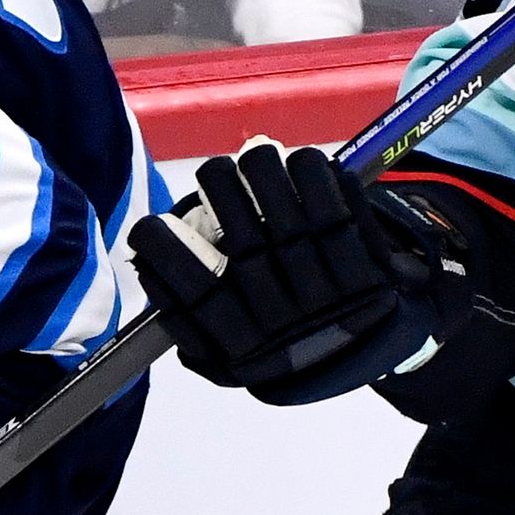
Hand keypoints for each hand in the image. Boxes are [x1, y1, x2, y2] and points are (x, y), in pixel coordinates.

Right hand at [127, 141, 495, 409]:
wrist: (369, 351)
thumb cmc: (283, 345)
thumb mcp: (228, 355)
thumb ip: (185, 318)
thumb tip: (145, 260)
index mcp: (246, 350)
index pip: (195, 294)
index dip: (166, 252)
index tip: (152, 226)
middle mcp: (286, 324)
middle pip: (242, 239)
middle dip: (220, 189)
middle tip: (216, 173)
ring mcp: (331, 296)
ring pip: (289, 213)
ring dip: (265, 171)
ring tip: (258, 160)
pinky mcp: (370, 269)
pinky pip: (337, 206)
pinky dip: (314, 174)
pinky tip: (302, 165)